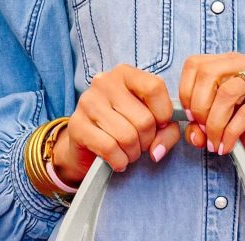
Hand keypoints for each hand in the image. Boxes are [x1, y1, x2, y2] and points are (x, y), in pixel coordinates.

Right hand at [52, 65, 181, 182]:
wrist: (86, 147)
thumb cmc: (124, 131)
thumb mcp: (151, 126)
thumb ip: (167, 132)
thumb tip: (157, 151)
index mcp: (125, 74)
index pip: (154, 88)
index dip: (164, 114)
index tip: (159, 126)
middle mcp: (104, 82)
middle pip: (144, 119)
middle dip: (147, 142)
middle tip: (138, 145)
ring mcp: (88, 102)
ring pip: (127, 137)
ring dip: (132, 154)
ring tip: (127, 153)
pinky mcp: (77, 125)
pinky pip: (110, 148)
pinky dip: (119, 161)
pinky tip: (117, 161)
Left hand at [178, 52, 244, 174]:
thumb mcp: (221, 129)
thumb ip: (202, 127)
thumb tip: (193, 131)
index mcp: (232, 63)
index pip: (195, 64)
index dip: (186, 92)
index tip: (190, 117)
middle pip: (207, 74)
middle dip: (199, 109)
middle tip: (204, 132)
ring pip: (226, 92)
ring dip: (215, 123)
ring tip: (215, 143)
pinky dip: (231, 133)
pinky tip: (227, 146)